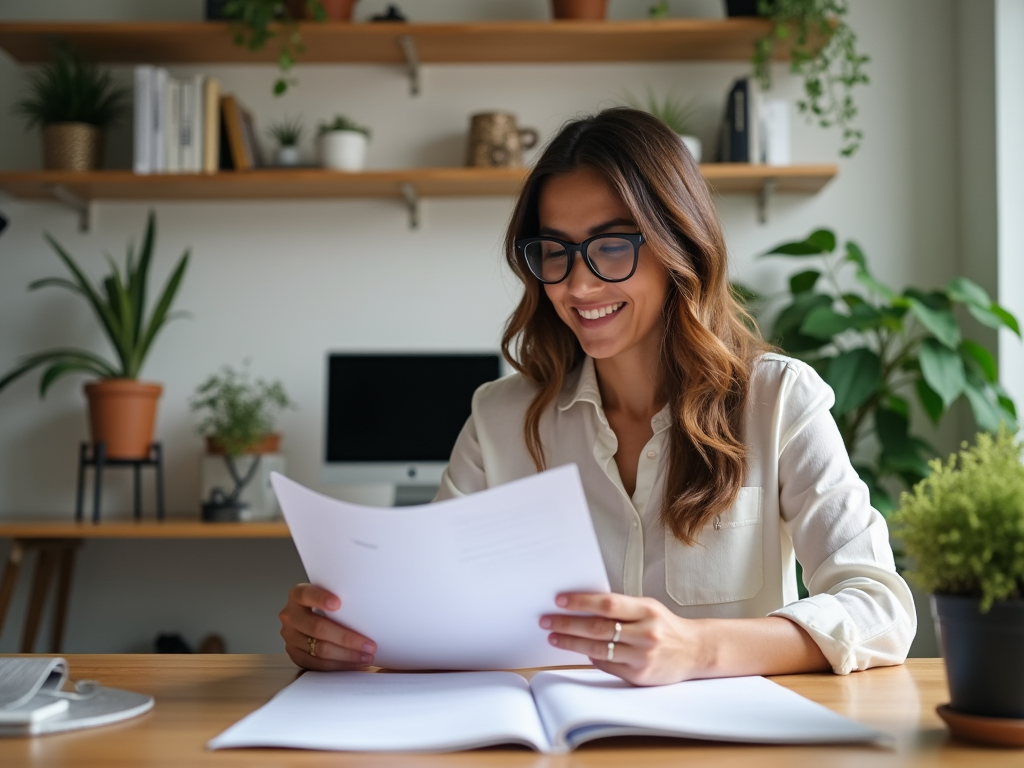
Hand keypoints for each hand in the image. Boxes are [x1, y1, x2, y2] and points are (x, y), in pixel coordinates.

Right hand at [279, 583, 376, 670]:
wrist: (309, 618)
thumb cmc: (328, 605)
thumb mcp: (329, 595)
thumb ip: (340, 599)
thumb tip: (370, 609)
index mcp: (298, 595)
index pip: (307, 594)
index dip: (321, 599)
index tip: (338, 604)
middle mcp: (290, 615)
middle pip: (318, 627)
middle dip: (347, 638)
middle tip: (369, 645)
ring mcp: (290, 637)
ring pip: (319, 649)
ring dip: (346, 655)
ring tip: (366, 657)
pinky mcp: (294, 654)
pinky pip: (316, 664)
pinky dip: (338, 665)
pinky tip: (353, 664)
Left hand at [540, 592, 706, 685]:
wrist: (695, 651)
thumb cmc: (665, 625)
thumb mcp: (648, 608)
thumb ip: (621, 608)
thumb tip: (583, 608)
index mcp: (647, 610)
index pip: (608, 604)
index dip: (581, 602)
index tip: (559, 601)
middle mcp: (645, 633)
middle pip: (598, 628)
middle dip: (567, 624)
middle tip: (546, 621)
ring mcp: (642, 656)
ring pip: (598, 649)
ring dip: (571, 643)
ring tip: (554, 637)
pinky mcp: (639, 675)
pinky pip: (607, 666)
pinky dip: (591, 657)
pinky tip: (580, 651)